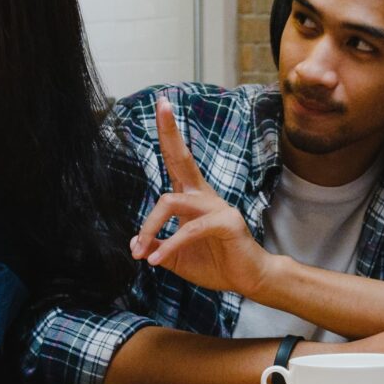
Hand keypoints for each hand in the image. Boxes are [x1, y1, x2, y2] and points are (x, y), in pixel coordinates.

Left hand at [131, 97, 274, 296]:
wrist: (248, 279)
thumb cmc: (215, 264)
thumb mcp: (176, 257)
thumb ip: (156, 247)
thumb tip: (134, 246)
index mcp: (192, 197)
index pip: (176, 160)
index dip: (168, 134)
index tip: (161, 106)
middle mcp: (203, 196)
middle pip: (182, 158)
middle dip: (170, 132)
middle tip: (161, 104)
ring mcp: (216, 206)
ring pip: (171, 202)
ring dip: (150, 226)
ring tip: (141, 251)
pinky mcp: (226, 222)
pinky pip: (189, 230)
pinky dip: (169, 245)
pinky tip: (156, 260)